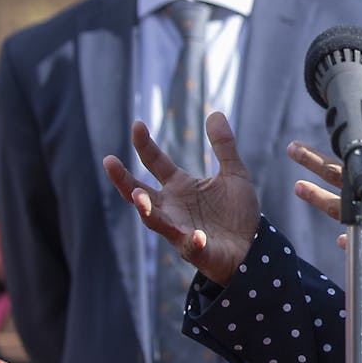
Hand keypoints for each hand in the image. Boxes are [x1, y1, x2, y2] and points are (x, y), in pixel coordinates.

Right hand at [103, 112, 260, 285]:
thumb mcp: (234, 173)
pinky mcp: (197, 250)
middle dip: (124, 180)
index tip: (137, 124)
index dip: (145, 145)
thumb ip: (223, 146)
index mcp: (180, 187)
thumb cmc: (237, 212)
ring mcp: (181, 230)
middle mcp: (173, 208)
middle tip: (109, 161)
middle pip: (140, 194)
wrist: (252, 247)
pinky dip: (192, 241)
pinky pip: (190, 246)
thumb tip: (215, 112)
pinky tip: (195, 235)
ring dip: (146, 211)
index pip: (155, 163)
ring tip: (139, 198)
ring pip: (155, 222)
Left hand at [289, 95, 361, 274]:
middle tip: (293, 150)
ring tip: (297, 187)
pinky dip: (349, 238)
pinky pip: (360, 242)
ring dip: (316, 197)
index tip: (338, 126)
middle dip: (314, 161)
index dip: (354, 135)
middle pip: (341, 176)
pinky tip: (338, 238)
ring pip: (340, 208)